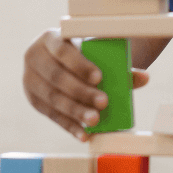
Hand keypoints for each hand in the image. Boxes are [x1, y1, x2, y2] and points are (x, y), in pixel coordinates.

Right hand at [23, 29, 148, 140]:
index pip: (62, 50)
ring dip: (75, 112)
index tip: (100, 78)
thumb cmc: (84, 53)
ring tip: (96, 120)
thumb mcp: (95, 52)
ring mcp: (29, 79)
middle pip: (57, 77)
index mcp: (50, 38)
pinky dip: (69, 126)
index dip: (79, 65)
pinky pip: (51, 115)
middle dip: (81, 92)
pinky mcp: (33, 99)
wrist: (61, 58)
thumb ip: (117, 64)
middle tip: (104, 102)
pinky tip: (83, 134)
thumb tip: (144, 78)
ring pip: (52, 99)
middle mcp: (34, 57)